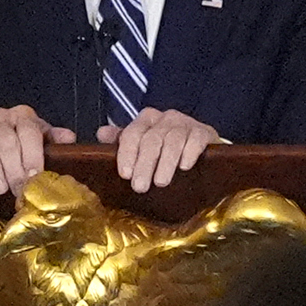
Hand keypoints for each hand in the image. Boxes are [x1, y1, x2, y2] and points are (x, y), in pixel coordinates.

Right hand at [0, 105, 73, 195]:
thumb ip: (54, 139)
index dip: (32, 156)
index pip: (29, 132)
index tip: (34, 176)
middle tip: (17, 190)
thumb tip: (69, 138)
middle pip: (7, 140)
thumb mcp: (41, 140)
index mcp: (24, 116)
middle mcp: (1, 116)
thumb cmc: (21, 142)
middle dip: (13, 169)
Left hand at [97, 108, 221, 191]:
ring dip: (166, 163)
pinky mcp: (204, 132)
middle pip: (151, 140)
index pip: (132, 134)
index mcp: (146, 120)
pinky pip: (195, 140)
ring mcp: (185, 123)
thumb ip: (122, 141)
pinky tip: (184, 167)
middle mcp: (165, 118)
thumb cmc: (166, 148)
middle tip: (140, 187)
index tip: (125, 174)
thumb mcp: (142, 144)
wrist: (201, 146)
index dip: (127, 154)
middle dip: (145, 164)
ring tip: (160, 182)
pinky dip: (190, 153)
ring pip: (173, 141)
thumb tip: (101, 134)